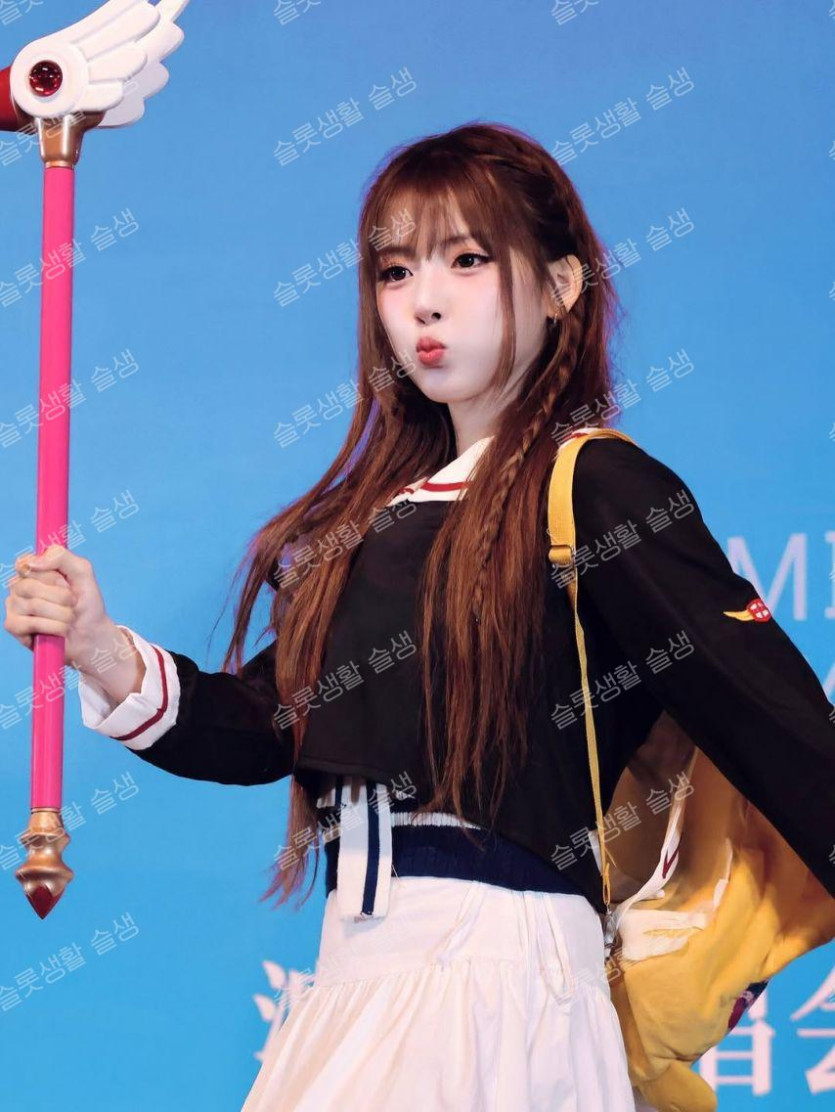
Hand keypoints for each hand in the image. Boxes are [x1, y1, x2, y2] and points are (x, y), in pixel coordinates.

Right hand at [4, 543, 121, 674]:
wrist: (91, 632)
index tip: (66, 583)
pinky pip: (30, 623)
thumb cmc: (85, 601)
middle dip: (62, 597)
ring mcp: (13, 605)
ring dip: (62, 614)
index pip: (26, 564)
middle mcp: (18, 585)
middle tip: (72, 602)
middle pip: (31, 586)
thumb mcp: (82, 571)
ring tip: (69, 618)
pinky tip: (59, 629)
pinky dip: (53, 627)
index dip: (51, 576)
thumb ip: (60, 556)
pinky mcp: (12, 625)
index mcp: (31, 569)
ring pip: (34, 605)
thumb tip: (32, 563)